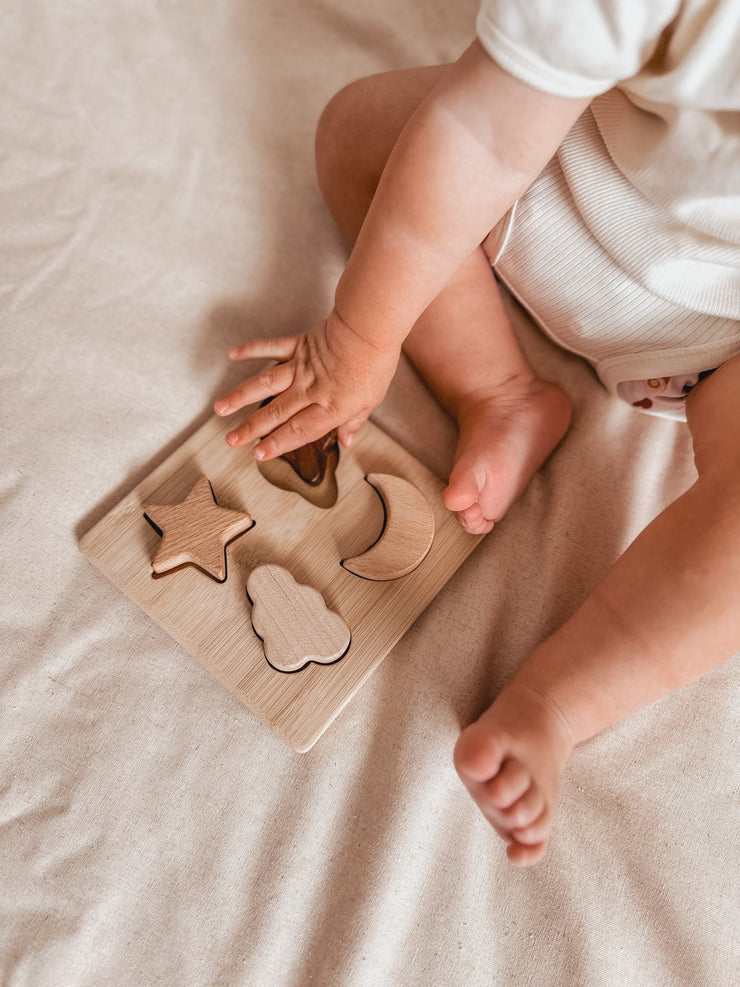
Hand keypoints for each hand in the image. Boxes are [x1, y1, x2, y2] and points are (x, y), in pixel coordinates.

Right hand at [213, 308, 400, 459]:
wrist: (370, 327)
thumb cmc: (374, 364)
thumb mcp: (371, 400)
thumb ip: (354, 422)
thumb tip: (347, 441)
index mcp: (330, 406)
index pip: (299, 431)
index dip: (277, 444)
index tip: (258, 454)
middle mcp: (310, 389)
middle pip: (276, 412)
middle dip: (251, 429)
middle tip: (231, 440)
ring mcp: (301, 367)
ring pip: (265, 384)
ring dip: (240, 397)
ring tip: (221, 408)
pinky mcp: (298, 346)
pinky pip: (271, 348)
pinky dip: (251, 350)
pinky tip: (233, 355)